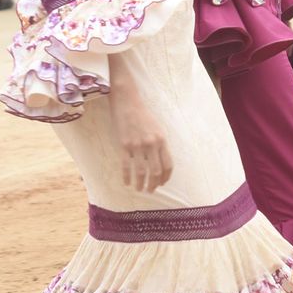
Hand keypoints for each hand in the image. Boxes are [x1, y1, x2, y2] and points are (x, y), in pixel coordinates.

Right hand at [109, 79, 172, 193]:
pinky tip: (127, 183)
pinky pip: (127, 166)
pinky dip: (127, 177)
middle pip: (156, 171)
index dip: (166, 177)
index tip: (162, 183)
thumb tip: (159, 162)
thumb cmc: (142, 115)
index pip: (168, 165)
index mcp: (162, 140)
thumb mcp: (156, 128)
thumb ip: (159, 144)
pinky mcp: (124, 145)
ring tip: (139, 189)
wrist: (127, 102)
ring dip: (141, 184)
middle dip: (154, 184)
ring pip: (141, 171)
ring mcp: (138, 145)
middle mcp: (151, 144)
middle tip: (151, 190)